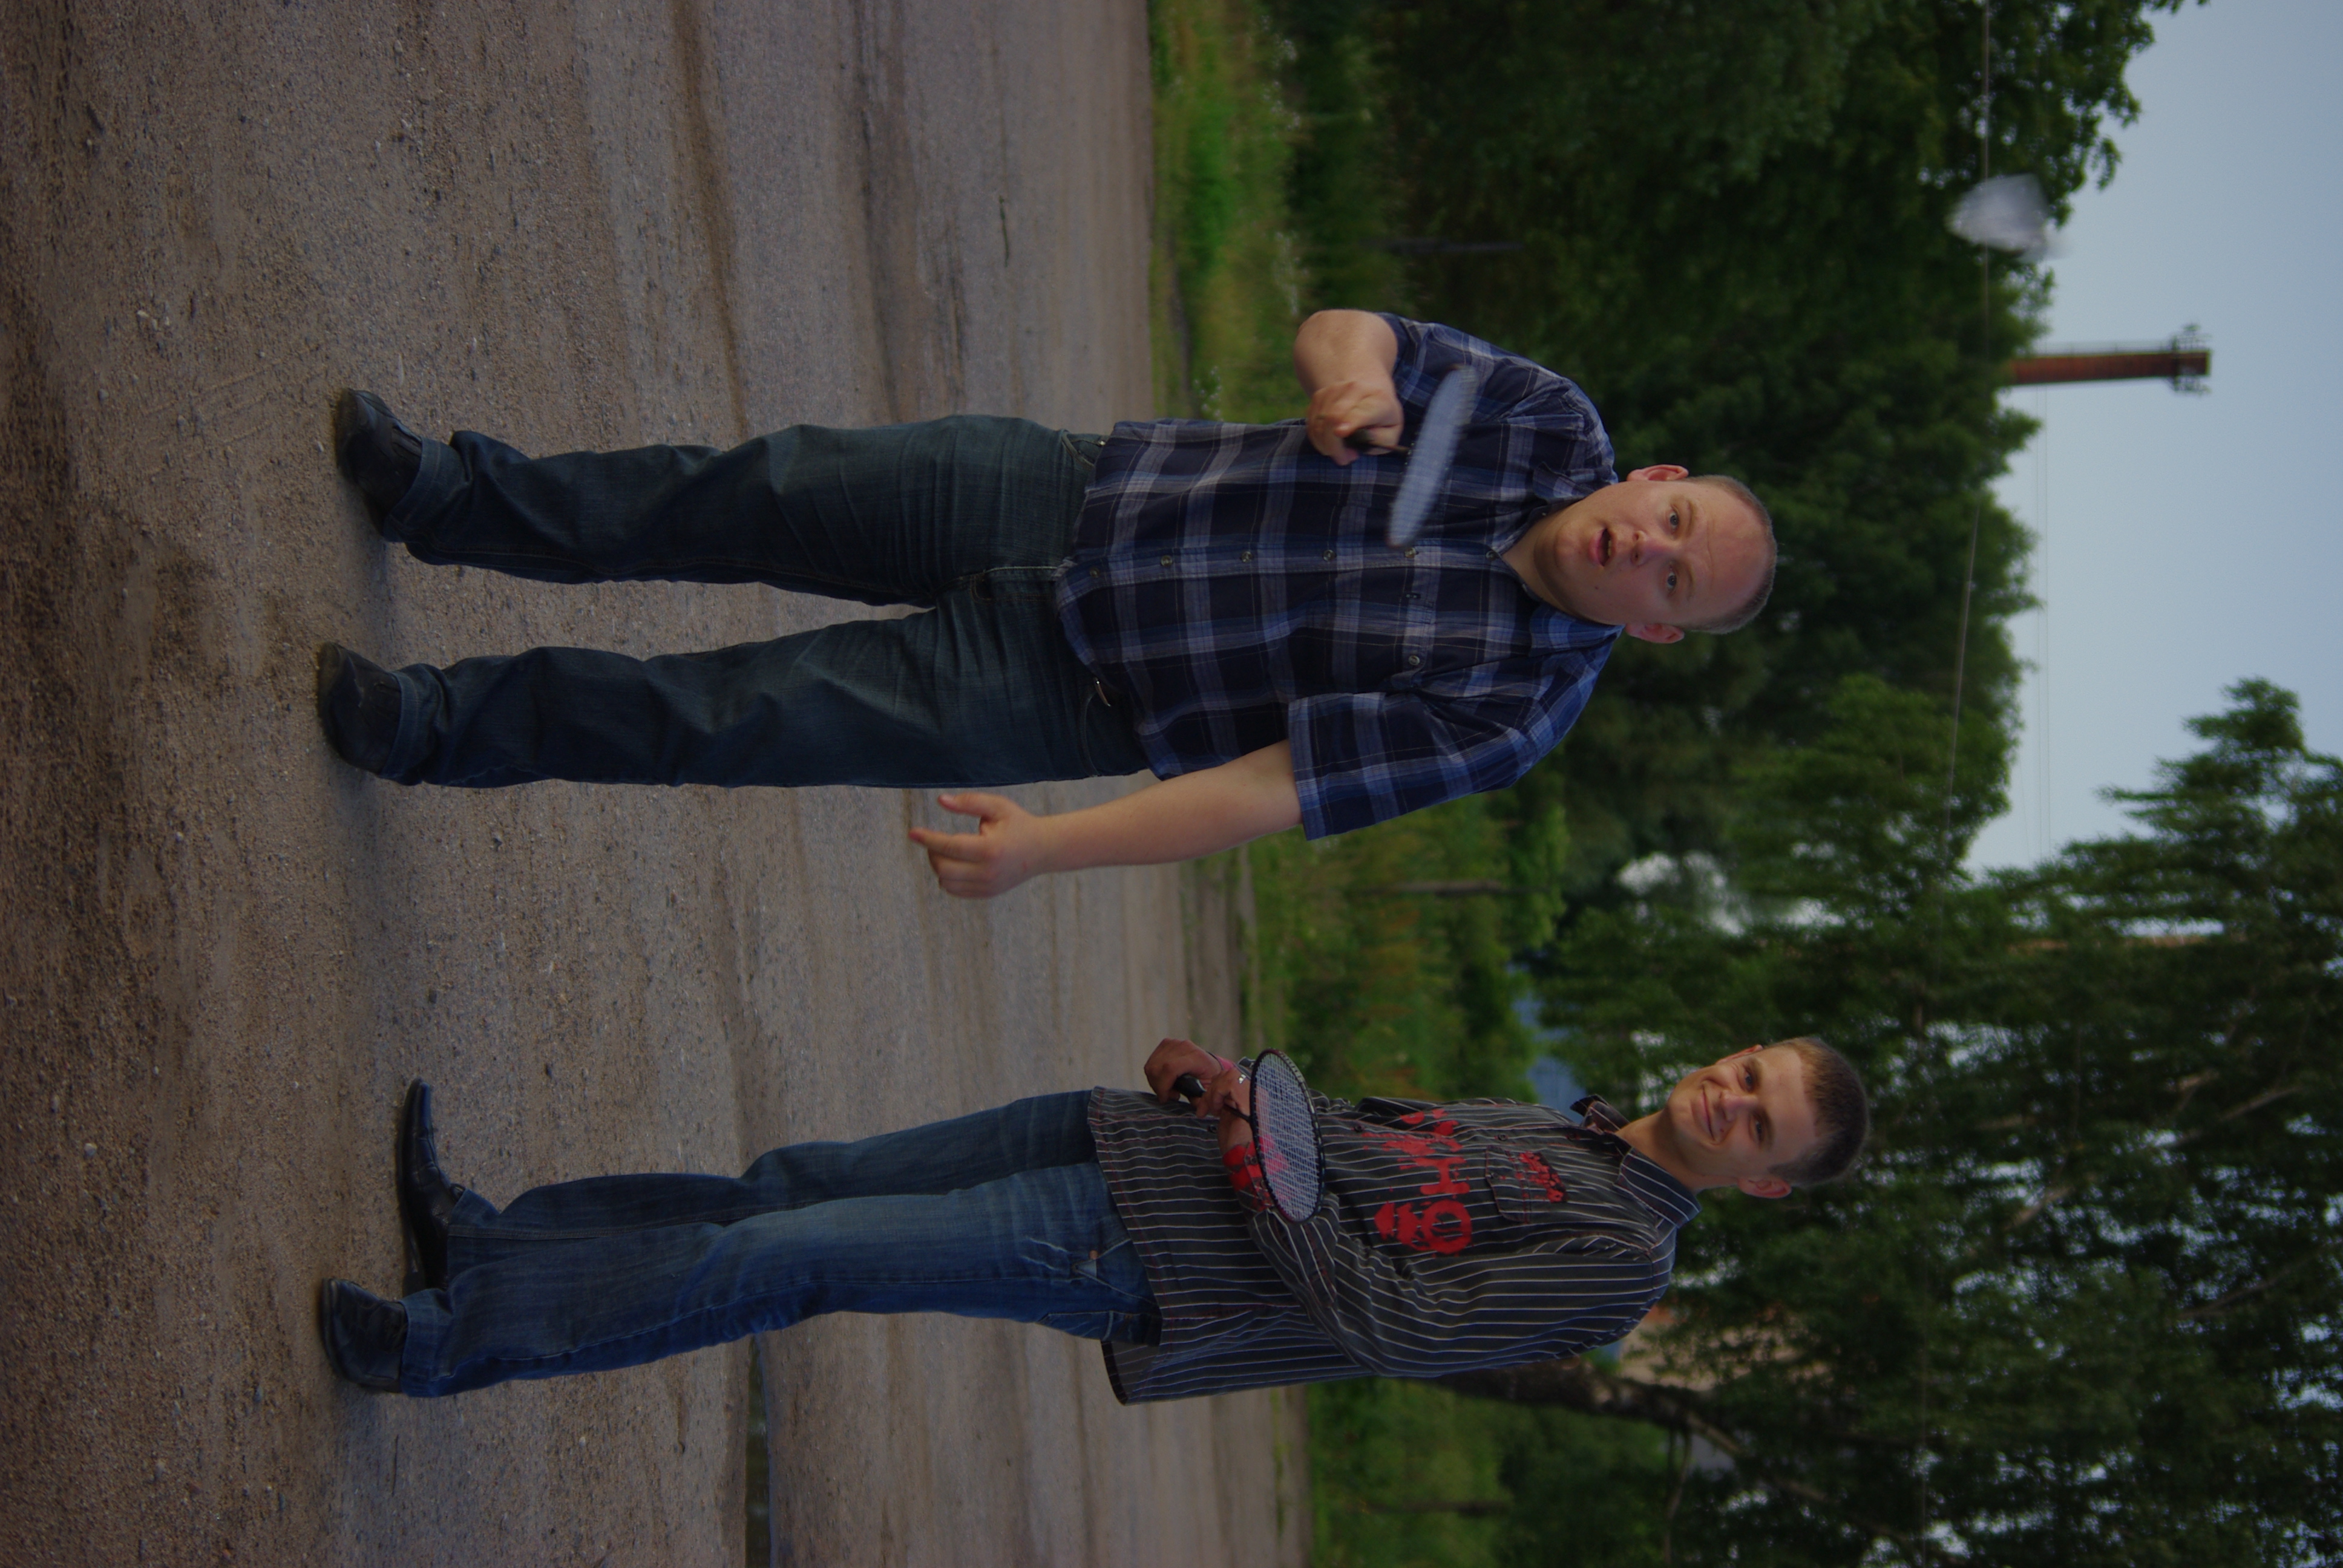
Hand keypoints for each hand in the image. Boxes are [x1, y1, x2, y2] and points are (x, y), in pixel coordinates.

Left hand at [908, 792, 1053, 898]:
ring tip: (948, 851)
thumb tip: (940, 800)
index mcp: (990, 849)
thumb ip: (969, 802)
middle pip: (943, 868)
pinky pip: (955, 891)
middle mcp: (988, 872)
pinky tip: (956, 863)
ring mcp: (987, 886)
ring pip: (946, 883)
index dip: (928, 839)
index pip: (949, 847)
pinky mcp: (986, 894)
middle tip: (936, 841)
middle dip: (933, 853)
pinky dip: (948, 878)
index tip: (912, 832)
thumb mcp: (997, 806)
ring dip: (939, 866)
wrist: (1043, 850)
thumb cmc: (1017, 824)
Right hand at [1143, 1036, 1228, 1104]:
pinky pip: (1151, 1062)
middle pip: (1157, 1068)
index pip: (1170, 1068)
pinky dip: (1154, 1074)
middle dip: (1159, 1087)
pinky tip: (1164, 1079)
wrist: (1208, 1063)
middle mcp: (1184, 1047)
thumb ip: (1201, 1100)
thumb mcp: (1208, 1090)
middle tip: (1169, 1095)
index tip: (1165, 1098)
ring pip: (1151, 1066)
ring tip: (1168, 1088)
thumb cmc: (1208, 1078)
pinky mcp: (1166, 1043)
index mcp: (1196, 1057)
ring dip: (1155, 1082)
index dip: (1163, 1086)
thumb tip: (1197, 1108)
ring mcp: (1174, 1043)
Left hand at [1206, 1061, 1255, 1156]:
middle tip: (1205, 1107)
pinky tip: (1218, 1110)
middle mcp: (1257, 1092)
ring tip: (1212, 1109)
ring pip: (1230, 1075)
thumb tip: (1208, 1093)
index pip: (1234, 1078)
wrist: (1243, 1157)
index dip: (1217, 1087)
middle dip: (1213, 1088)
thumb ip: (1224, 1102)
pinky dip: (1217, 1094)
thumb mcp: (1228, 1116)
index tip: (1208, 1105)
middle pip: (1231, 1073)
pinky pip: (1229, 1083)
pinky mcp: (1249, 1098)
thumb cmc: (1236, 1142)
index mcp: (1253, 1096)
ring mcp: (1255, 1094)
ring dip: (1214, 1091)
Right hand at [1304, 377, 1403, 464]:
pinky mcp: (1320, 395)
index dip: (1349, 422)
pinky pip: (1311, 423)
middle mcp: (1355, 390)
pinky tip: (1330, 441)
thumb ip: (1381, 439)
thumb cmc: (1381, 418)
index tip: (1339, 433)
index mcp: (1378, 400)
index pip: (1361, 412)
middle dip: (1334, 446)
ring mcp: (1334, 390)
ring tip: (1340, 449)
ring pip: (1319, 423)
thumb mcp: (1391, 432)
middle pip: (1333, 418)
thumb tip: (1365, 438)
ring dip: (1325, 444)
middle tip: (1344, 459)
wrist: (1370, 390)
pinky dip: (1317, 438)